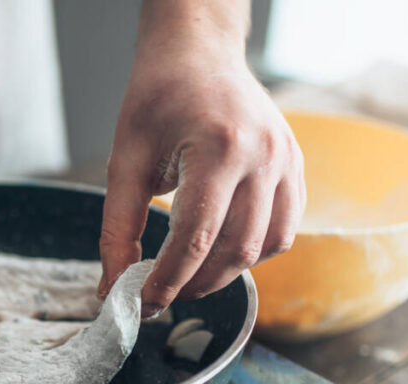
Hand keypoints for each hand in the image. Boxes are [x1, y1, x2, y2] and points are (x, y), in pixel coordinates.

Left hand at [98, 0, 304, 318]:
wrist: (198, 54)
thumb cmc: (158, 99)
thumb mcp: (125, 159)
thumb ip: (118, 228)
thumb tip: (112, 287)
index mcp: (219, 146)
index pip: (197, 236)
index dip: (169, 280)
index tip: (144, 304)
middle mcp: (264, 155)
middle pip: (236, 249)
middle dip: (196, 283)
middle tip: (162, 295)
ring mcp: (287, 161)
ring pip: (266, 246)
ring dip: (226, 274)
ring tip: (189, 277)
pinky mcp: (295, 167)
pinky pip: (284, 229)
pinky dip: (253, 252)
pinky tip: (220, 251)